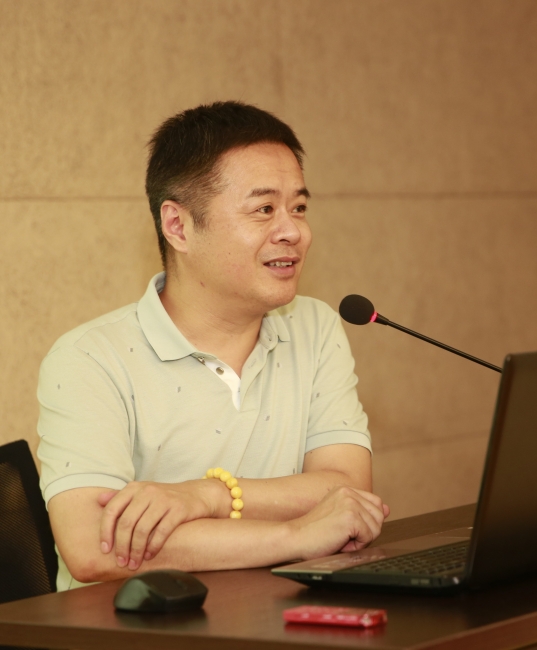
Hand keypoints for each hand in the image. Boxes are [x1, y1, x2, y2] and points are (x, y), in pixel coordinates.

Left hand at [98, 479, 228, 569]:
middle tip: (121, 562)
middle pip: (126, 523)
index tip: (105, 549)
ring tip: (134, 563)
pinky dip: (153, 547)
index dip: (105, 531)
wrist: (196, 494)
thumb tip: (99, 500)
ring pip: (142, 529)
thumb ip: (121, 497)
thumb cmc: (164, 498)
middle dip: (122, 546)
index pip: (112, 510)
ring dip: (136, 550)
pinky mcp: (178, 509)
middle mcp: (147, 491)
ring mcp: (164, 499)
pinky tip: (150, 555)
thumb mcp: (142, 493)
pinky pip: (161, 532)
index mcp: (134, 488)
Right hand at [288, 486, 388, 559]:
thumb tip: (387, 509)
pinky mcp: (350, 517)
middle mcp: (348, 492)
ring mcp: (350, 503)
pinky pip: (369, 537)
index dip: (368, 521)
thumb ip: (364, 512)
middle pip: (379, 516)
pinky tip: (340, 542)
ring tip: (340, 538)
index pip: (376, 504)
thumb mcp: (341, 518)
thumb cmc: (314, 533)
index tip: (350, 529)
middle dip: (366, 532)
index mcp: (345, 490)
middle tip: (343, 535)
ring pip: (376, 528)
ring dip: (361, 540)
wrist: (295, 538)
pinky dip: (357, 546)